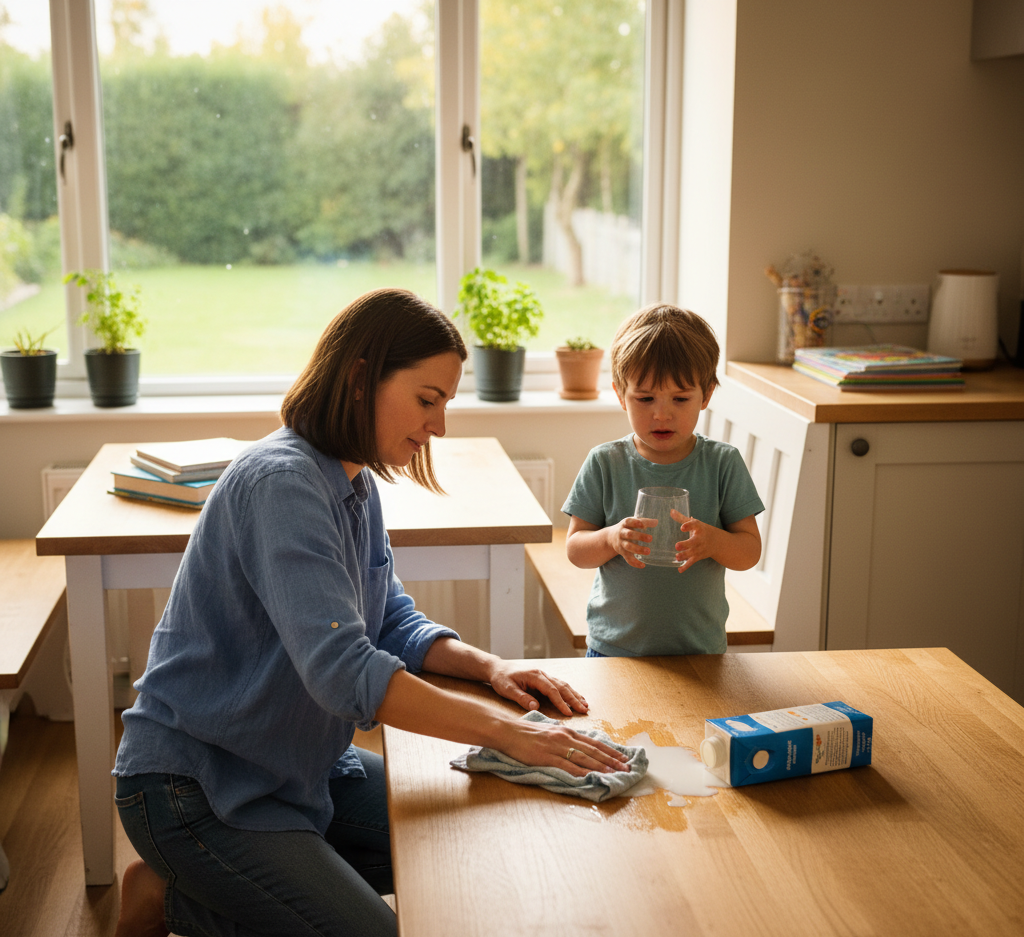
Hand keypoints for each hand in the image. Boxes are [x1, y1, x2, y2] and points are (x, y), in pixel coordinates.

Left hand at [487, 661, 589, 716]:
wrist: (497, 668)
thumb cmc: (501, 679)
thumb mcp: (507, 689)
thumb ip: (521, 698)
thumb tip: (535, 707)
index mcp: (535, 676)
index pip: (552, 690)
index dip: (561, 702)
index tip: (568, 713)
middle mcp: (542, 674)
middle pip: (562, 686)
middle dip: (574, 699)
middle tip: (584, 710)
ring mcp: (544, 675)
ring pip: (563, 685)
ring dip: (575, 695)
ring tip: (585, 705)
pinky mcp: (544, 679)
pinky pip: (559, 685)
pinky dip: (569, 692)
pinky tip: (576, 698)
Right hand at [495, 716, 630, 777]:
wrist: (509, 732)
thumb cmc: (528, 733)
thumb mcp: (550, 731)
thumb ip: (564, 738)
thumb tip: (577, 744)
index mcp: (567, 732)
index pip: (594, 742)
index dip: (610, 750)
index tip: (623, 757)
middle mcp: (566, 738)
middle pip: (594, 750)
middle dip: (612, 759)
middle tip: (627, 767)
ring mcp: (557, 747)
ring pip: (585, 758)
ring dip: (602, 766)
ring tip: (615, 773)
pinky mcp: (548, 757)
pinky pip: (568, 766)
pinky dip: (582, 772)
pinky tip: (591, 777)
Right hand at [606, 516, 656, 568]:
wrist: (610, 537)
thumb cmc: (627, 527)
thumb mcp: (632, 521)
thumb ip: (644, 521)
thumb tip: (656, 522)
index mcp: (625, 524)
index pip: (629, 522)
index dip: (635, 523)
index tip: (643, 525)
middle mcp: (621, 533)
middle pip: (629, 534)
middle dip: (639, 536)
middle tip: (650, 538)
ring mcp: (621, 543)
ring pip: (628, 547)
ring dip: (638, 549)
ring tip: (648, 551)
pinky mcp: (622, 552)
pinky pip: (628, 558)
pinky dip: (634, 563)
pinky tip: (643, 565)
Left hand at [670, 509, 722, 571]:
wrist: (719, 543)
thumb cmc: (703, 531)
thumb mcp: (695, 523)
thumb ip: (681, 518)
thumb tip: (670, 511)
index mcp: (699, 528)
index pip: (694, 525)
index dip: (688, 526)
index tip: (682, 527)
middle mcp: (700, 539)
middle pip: (693, 542)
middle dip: (686, 544)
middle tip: (677, 546)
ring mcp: (700, 548)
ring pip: (692, 553)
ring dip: (685, 555)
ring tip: (676, 557)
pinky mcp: (698, 556)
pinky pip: (692, 562)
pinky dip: (686, 566)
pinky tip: (679, 570)